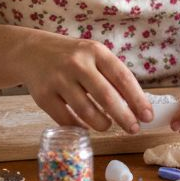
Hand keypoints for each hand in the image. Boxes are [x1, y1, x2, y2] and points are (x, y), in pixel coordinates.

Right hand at [18, 36, 153, 133]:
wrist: (32, 52)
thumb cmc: (72, 57)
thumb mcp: (93, 56)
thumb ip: (113, 76)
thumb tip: (138, 106)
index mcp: (95, 51)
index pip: (122, 77)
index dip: (137, 99)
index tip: (147, 116)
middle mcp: (77, 63)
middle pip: (106, 96)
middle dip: (124, 117)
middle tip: (134, 129)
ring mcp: (58, 79)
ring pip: (86, 111)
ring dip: (102, 124)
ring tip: (107, 125)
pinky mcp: (43, 96)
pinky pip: (67, 120)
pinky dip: (80, 127)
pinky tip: (86, 126)